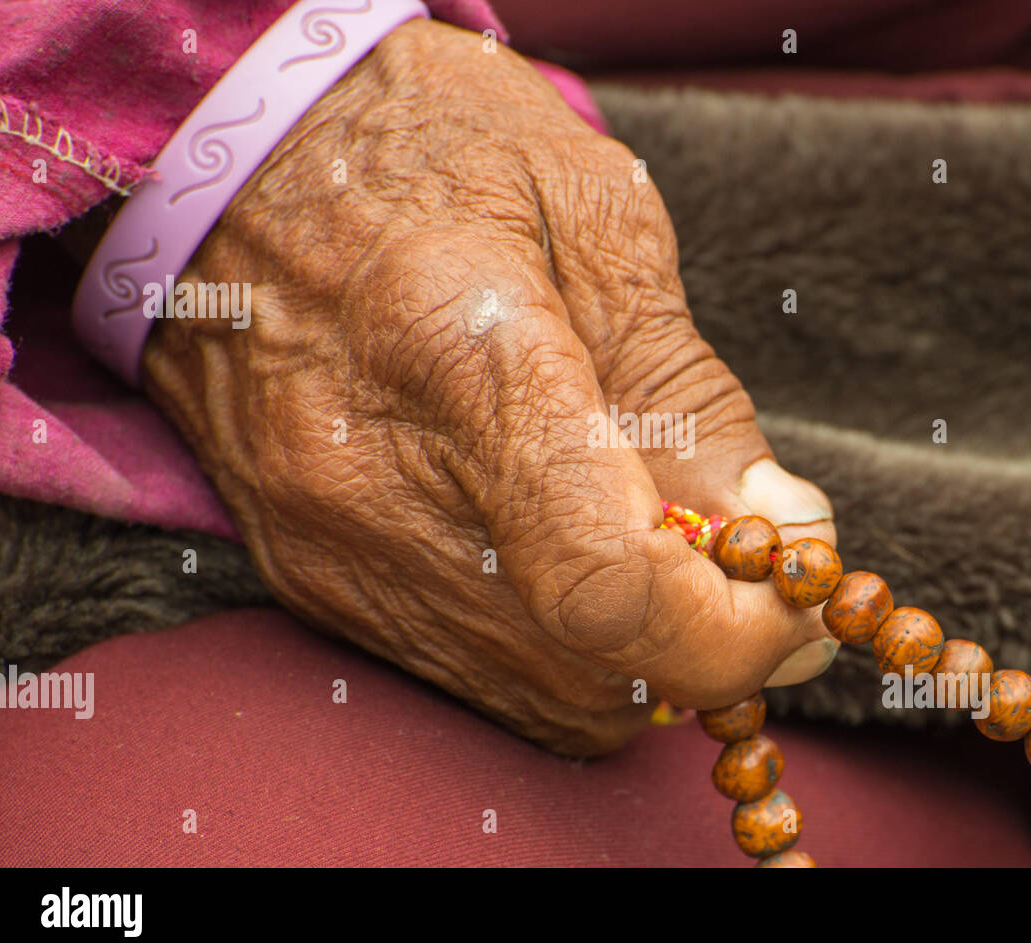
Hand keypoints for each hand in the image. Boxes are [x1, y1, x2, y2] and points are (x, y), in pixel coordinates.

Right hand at [141, 19, 836, 755]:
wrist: (231, 167)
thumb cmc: (424, 155)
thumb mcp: (591, 213)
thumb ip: (690, 387)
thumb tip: (783, 529)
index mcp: (467, 359)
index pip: (610, 584)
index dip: (735, 630)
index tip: (799, 598)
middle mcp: (379, 491)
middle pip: (591, 668)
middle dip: (710, 642)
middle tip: (748, 562)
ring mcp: (335, 553)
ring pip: (544, 699)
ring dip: (640, 654)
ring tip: (656, 543)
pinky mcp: (313, 582)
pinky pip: (480, 680)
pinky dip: (563, 650)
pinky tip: (572, 557)